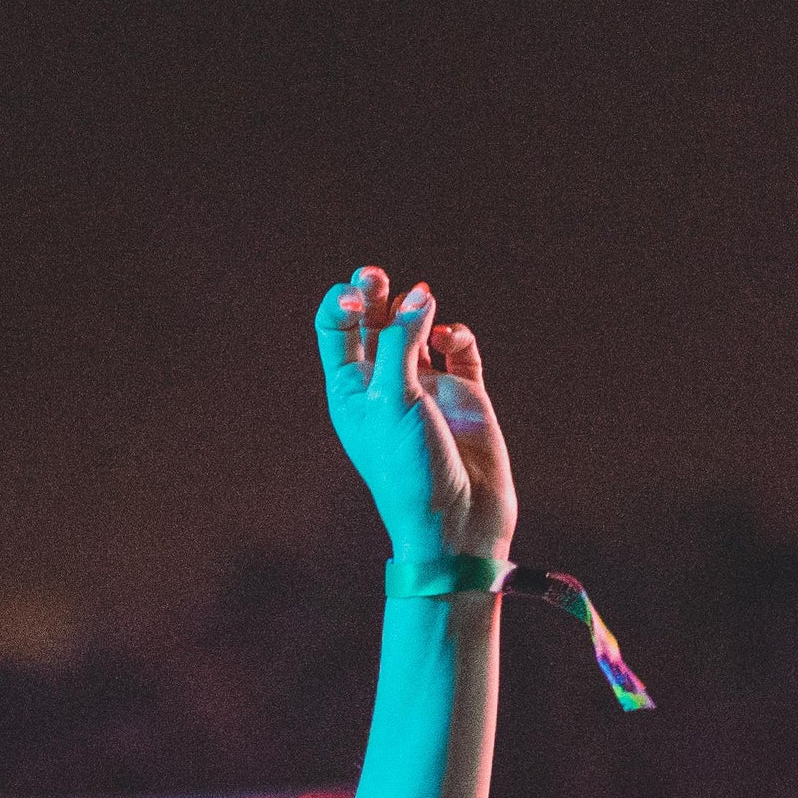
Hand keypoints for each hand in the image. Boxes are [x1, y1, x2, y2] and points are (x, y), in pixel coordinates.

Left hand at [314, 267, 515, 563]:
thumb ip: (400, 343)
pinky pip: (459, 350)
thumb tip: (419, 296)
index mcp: (350, 391)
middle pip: (373, 321)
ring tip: (424, 304)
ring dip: (418, 309)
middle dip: (374, 292)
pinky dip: (456, 336)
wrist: (458, 521)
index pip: (333, 330)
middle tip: (376, 276)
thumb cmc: (412, 468)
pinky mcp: (464, 394)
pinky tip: (452, 340)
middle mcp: (385, 384)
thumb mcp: (392, 401)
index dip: (340, 303)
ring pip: (418, 328)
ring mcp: (426, 387)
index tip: (355, 298)